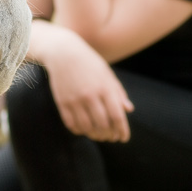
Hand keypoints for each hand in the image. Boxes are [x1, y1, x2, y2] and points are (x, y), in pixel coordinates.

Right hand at [39, 24, 133, 141]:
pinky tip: (84, 129)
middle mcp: (90, 95)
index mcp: (104, 88)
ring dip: (95, 135)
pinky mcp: (62, 102)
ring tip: (99, 135)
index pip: (117, 116)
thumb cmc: (89, 62)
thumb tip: (129, 110)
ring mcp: (75, 99)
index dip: (122, 131)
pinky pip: (72, 124)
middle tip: (111, 138)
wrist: (62, 52)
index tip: (124, 138)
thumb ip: (118, 92)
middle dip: (109, 135)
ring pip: (87, 127)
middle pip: (103, 125)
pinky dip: (79, 131)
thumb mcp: (107, 73)